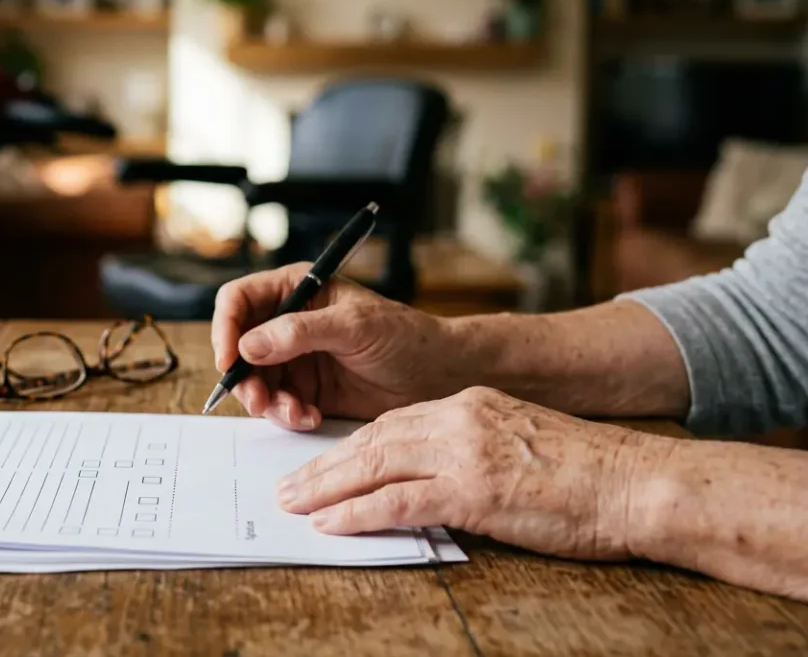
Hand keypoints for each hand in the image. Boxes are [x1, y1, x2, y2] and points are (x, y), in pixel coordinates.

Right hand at [211, 262, 461, 429]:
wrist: (439, 376)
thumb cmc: (406, 336)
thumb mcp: (353, 326)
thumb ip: (299, 332)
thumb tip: (248, 345)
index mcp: (296, 290)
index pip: (238, 301)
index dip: (225, 328)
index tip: (229, 360)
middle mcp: (288, 323)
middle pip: (238, 347)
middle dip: (244, 377)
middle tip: (258, 401)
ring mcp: (296, 359)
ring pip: (255, 381)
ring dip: (267, 402)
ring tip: (296, 413)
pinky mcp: (307, 391)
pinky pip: (278, 405)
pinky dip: (287, 416)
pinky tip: (311, 418)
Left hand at [275, 386, 674, 560]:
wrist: (640, 482)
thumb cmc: (590, 475)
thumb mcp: (520, 444)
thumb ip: (473, 453)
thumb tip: (431, 482)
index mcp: (470, 405)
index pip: (393, 424)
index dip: (351, 447)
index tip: (321, 464)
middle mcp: (460, 418)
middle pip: (372, 439)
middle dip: (325, 465)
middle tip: (288, 485)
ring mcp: (466, 452)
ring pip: (375, 464)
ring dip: (327, 486)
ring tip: (294, 504)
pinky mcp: (475, 490)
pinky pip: (399, 501)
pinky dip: (359, 512)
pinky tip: (330, 524)